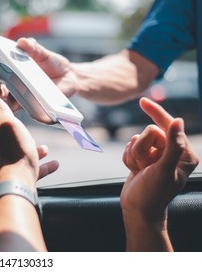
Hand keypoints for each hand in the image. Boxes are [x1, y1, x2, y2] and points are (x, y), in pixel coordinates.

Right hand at [0, 37, 77, 110]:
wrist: (70, 77)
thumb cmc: (53, 63)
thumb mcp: (43, 53)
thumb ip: (33, 48)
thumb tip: (22, 42)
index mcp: (13, 69)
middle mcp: (13, 83)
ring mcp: (21, 94)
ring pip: (5, 99)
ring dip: (1, 98)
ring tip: (3, 94)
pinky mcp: (30, 104)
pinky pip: (19, 107)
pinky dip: (14, 106)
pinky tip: (13, 104)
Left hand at [0, 93, 58, 188]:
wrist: (17, 184)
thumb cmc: (13, 153)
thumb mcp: (8, 123)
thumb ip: (0, 110)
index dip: (10, 127)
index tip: (18, 127)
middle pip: (8, 145)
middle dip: (22, 141)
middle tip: (33, 139)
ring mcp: (0, 171)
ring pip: (18, 158)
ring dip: (33, 153)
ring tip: (45, 150)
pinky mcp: (12, 182)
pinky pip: (28, 172)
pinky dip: (40, 168)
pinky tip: (53, 165)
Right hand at [121, 97, 198, 222]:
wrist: (138, 210)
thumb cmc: (153, 194)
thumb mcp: (164, 170)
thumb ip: (173, 145)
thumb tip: (179, 120)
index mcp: (184, 154)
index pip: (168, 126)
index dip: (156, 113)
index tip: (142, 101)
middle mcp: (172, 153)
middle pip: (148, 133)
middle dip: (142, 148)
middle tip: (144, 166)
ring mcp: (157, 156)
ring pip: (137, 139)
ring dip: (133, 155)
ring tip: (140, 170)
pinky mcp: (144, 159)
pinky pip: (129, 147)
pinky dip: (128, 158)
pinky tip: (134, 171)